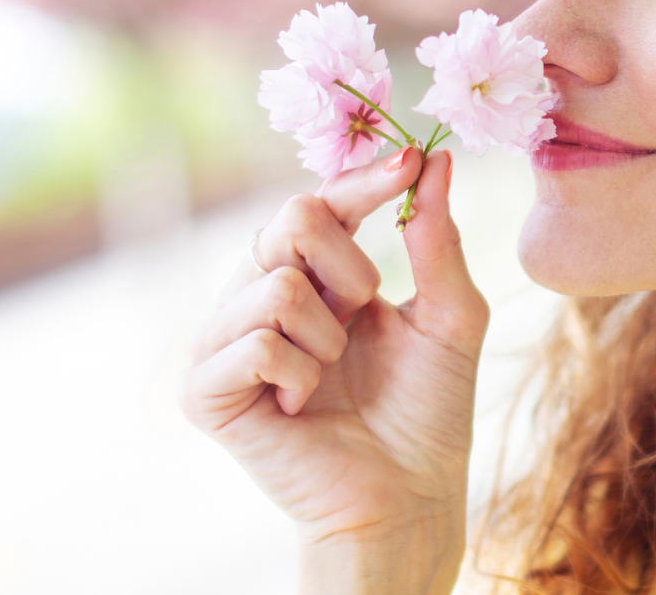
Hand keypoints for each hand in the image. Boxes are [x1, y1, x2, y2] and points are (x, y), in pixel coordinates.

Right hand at [177, 146, 489, 553]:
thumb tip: (435, 160)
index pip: (324, 202)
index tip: (409, 163)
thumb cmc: (428, 412)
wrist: (408, 496)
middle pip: (289, 218)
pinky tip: (298, 404)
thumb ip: (437, 239)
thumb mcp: (450, 316)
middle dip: (350, 268)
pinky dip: (295, 374)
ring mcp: (226, 340)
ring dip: (327, 337)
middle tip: (364, 315)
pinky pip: (252, 343)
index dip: (362, 181)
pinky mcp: (204, 391)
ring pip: (275, 285)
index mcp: (314, 274)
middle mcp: (260, 296)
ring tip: (330, 376)